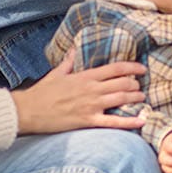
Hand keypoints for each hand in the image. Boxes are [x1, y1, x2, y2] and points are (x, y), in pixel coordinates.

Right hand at [11, 51, 147, 132]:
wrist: (29, 111)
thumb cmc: (42, 92)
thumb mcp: (56, 73)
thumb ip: (68, 61)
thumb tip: (72, 49)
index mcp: (85, 76)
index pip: (115, 69)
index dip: (131, 68)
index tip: (141, 69)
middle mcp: (92, 89)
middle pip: (122, 83)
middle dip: (134, 84)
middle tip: (139, 86)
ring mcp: (91, 105)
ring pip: (121, 98)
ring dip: (135, 98)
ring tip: (142, 98)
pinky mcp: (88, 121)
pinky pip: (113, 122)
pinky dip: (129, 122)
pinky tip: (141, 121)